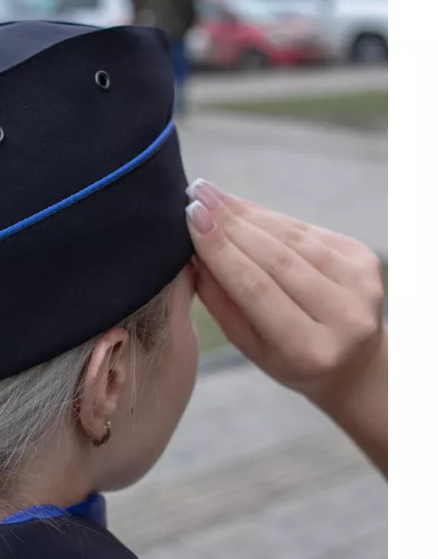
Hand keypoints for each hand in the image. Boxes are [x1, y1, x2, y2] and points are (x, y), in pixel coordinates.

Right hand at [186, 180, 384, 412]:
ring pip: (293, 239)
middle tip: (196, 196)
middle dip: (231, 223)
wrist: (355, 362)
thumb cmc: (292, 360)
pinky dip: (272, 218)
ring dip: (248, 214)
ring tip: (213, 195)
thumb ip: (222, 303)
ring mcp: (362, 285)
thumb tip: (193, 254)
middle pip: (276, 259)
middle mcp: (344, 317)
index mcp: (309, 351)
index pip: (256, 289)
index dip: (222, 250)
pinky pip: (309, 231)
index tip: (192, 218)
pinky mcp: (366, 260)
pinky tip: (243, 208)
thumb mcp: (251, 347)